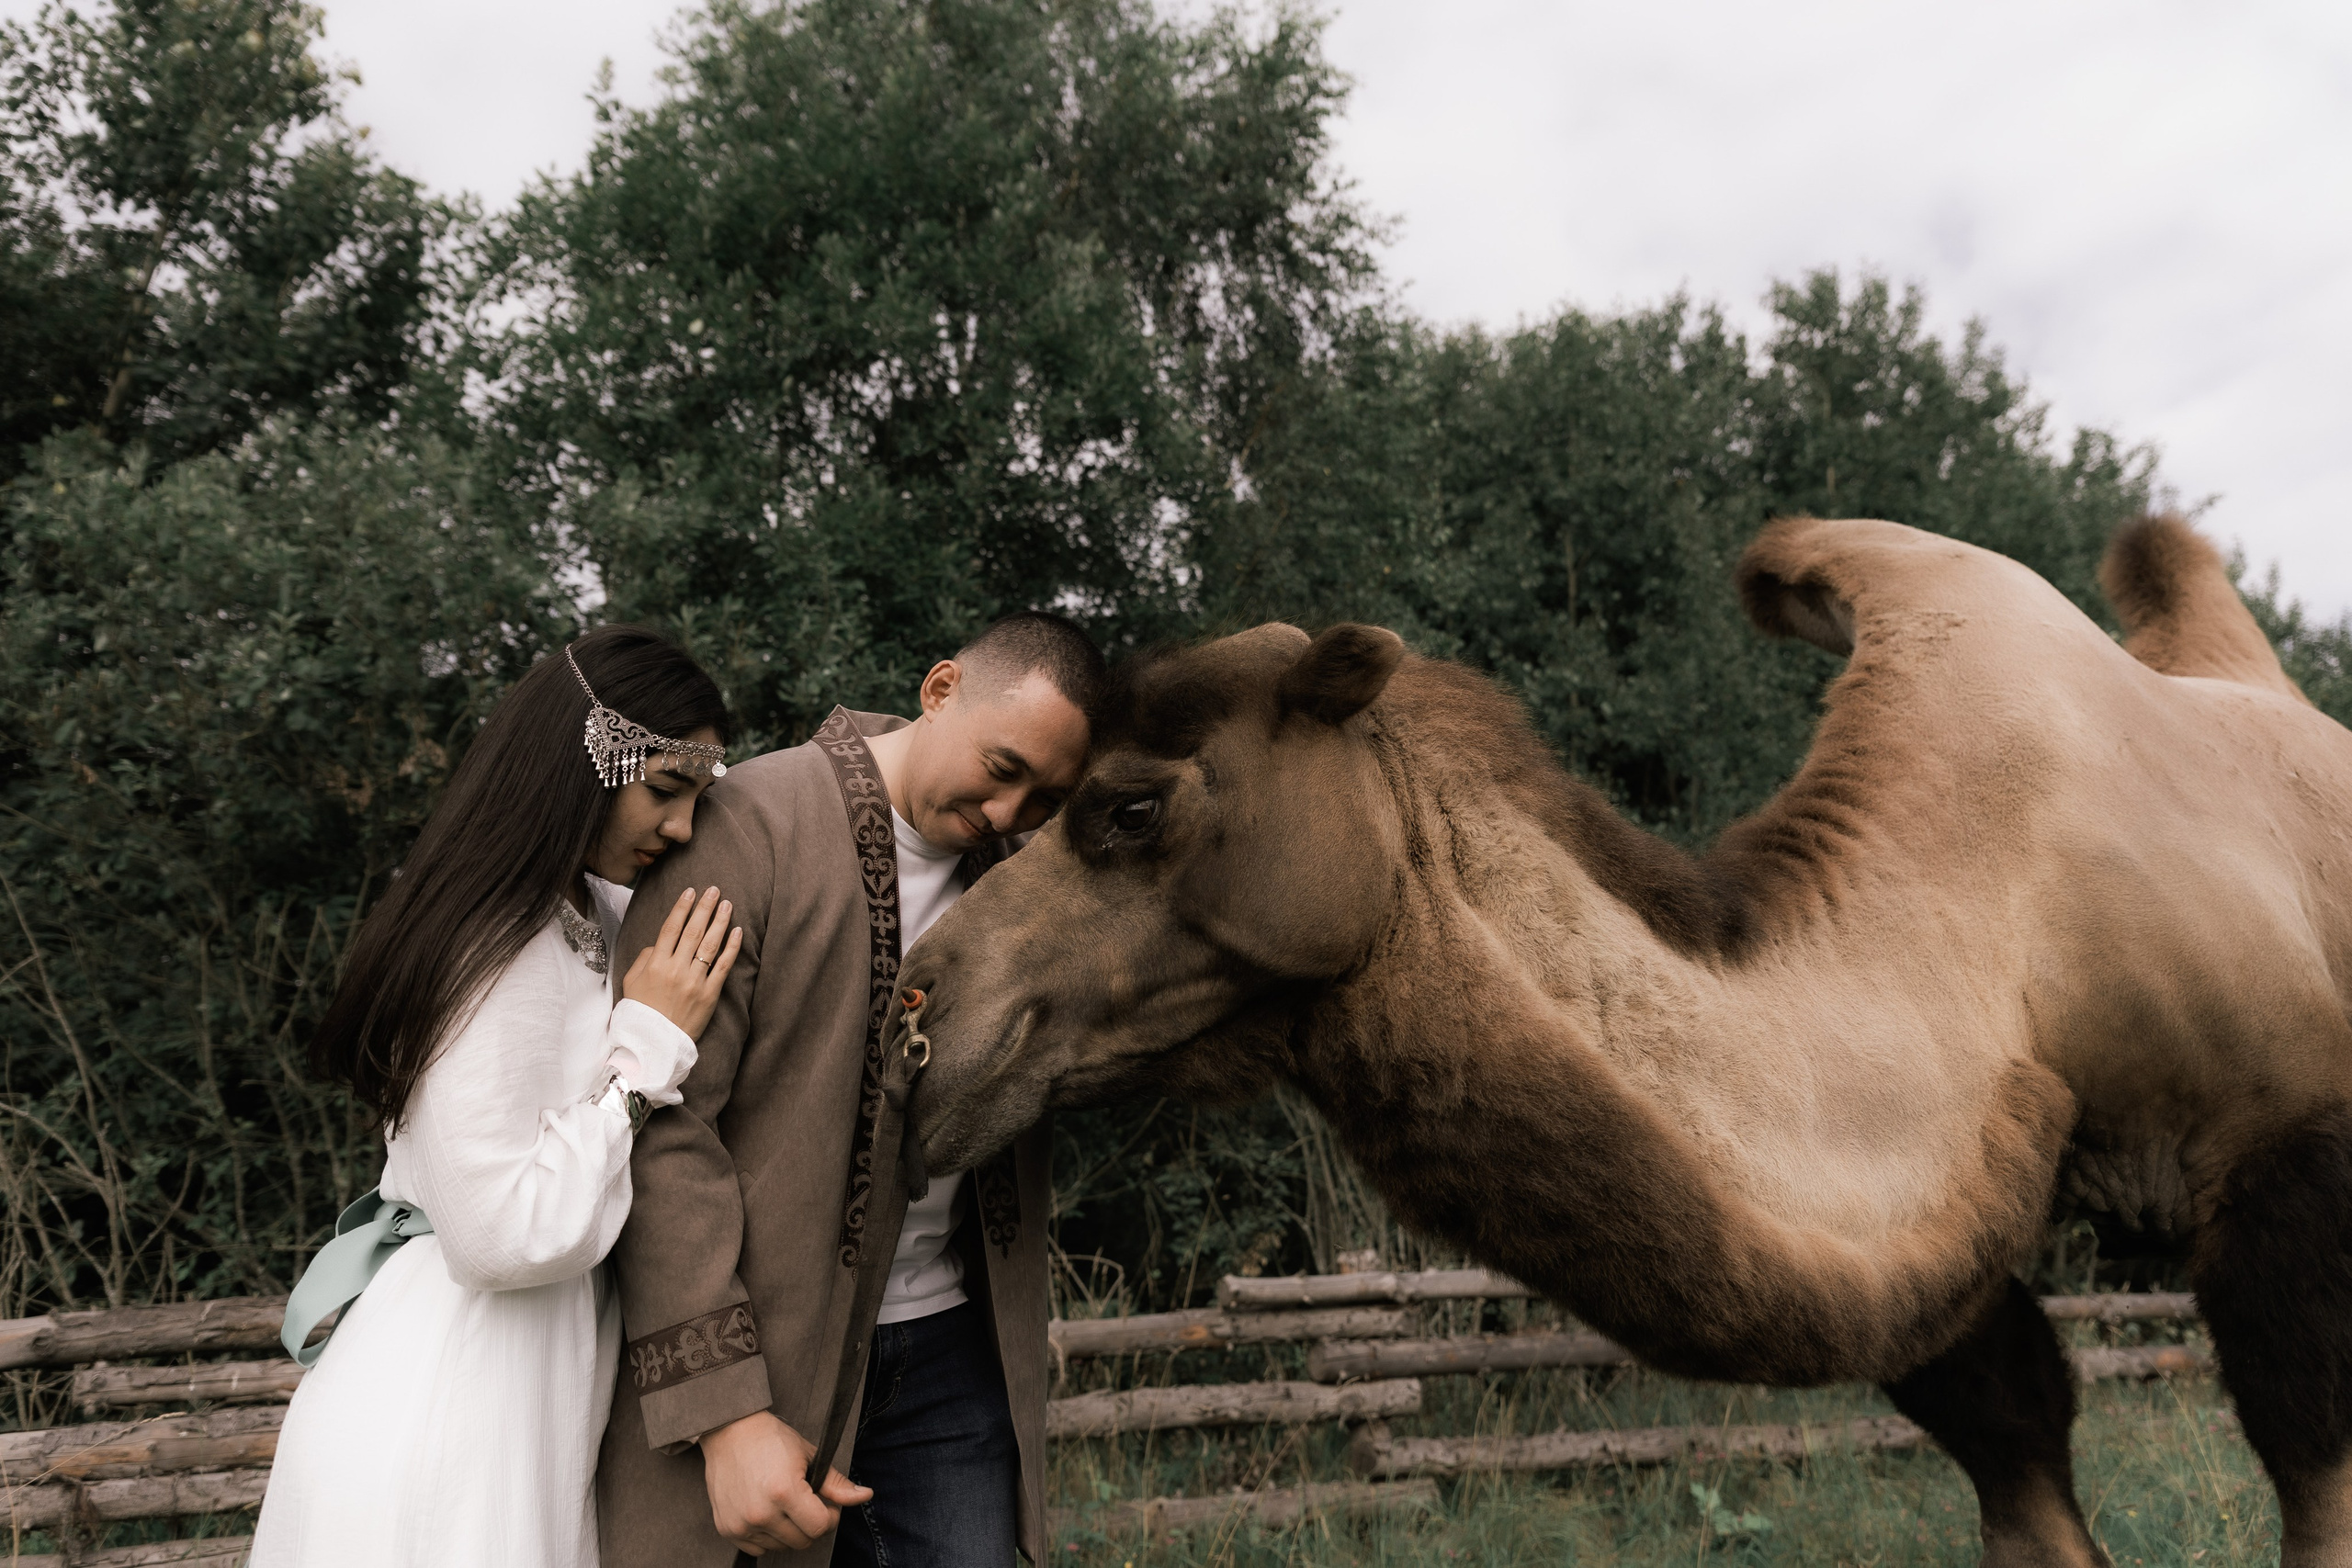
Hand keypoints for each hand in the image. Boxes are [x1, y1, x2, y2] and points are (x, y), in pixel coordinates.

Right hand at [621, 886, 740, 1040]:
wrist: (653, 1043)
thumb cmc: (640, 1011)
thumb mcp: (631, 982)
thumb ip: (644, 957)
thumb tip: (658, 943)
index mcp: (656, 964)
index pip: (671, 928)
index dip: (681, 908)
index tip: (690, 891)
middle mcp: (676, 969)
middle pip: (693, 931)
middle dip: (704, 907)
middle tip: (713, 889)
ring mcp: (695, 981)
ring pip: (710, 945)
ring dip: (719, 921)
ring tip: (726, 903)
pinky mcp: (710, 994)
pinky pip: (723, 966)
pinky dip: (731, 947)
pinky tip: (737, 930)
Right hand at [700, 1411, 870, 1554]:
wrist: (731, 1432)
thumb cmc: (772, 1440)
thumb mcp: (810, 1456)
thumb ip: (836, 1483)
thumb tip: (865, 1495)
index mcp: (784, 1492)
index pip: (820, 1527)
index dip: (830, 1516)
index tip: (827, 1504)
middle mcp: (761, 1512)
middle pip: (802, 1541)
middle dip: (811, 1524)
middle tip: (807, 1503)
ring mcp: (741, 1523)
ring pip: (781, 1546)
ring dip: (789, 1531)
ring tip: (785, 1504)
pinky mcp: (727, 1529)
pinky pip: (758, 1549)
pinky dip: (767, 1536)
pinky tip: (767, 1512)